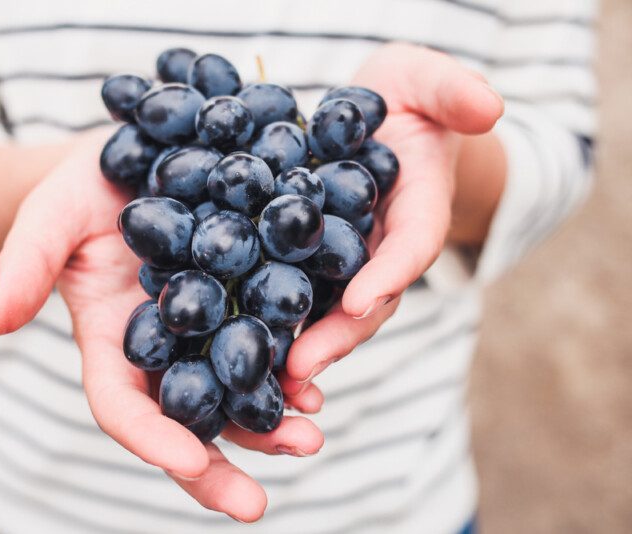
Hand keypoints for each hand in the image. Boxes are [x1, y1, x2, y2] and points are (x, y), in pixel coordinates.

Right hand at [0, 129, 324, 521]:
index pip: (125, 408)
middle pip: (190, 419)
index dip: (153, 439)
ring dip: (271, 419)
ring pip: (237, 388)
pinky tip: (318, 373)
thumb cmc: (74, 194)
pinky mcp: (243, 292)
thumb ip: (24, 268)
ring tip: (310, 437)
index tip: (189, 463)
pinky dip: (293, 361)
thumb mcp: (46, 221)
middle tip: (255, 504)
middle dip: (220, 464)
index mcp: (112, 344)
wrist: (127, 160)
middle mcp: (164, 347)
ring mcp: (207, 324)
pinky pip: (269, 335)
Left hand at [282, 43, 504, 392]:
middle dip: (335, 337)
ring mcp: (344, 255)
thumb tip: (489, 105)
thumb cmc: (409, 95)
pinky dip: (267, 314)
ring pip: (324, 307)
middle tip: (300, 369)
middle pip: (365, 300)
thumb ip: (454, 90)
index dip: (388, 276)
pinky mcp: (305, 252)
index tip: (358, 302)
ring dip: (298, 345)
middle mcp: (380, 245)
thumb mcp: (430, 80)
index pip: (409, 247)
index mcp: (416, 208)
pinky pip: (289, 285)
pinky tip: (234, 337)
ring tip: (265, 379)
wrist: (376, 113)